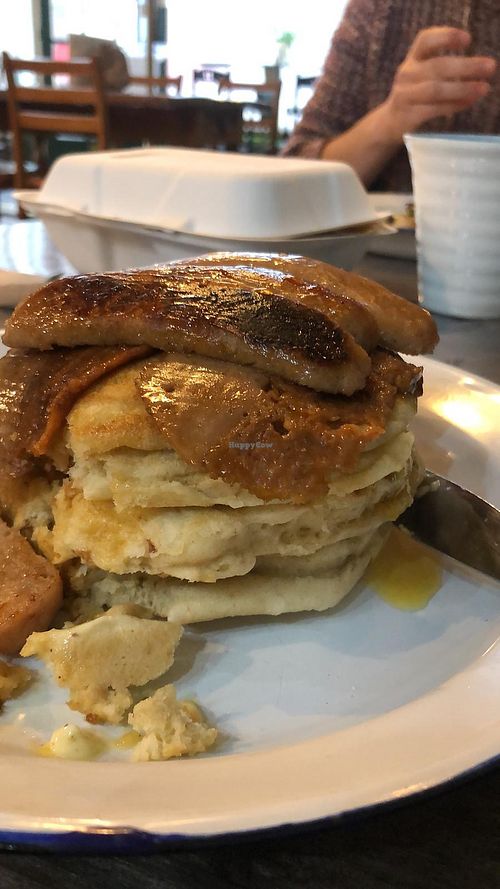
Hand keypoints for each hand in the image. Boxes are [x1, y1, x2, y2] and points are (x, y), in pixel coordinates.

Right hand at [381, 27, 496, 139]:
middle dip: (466, 66)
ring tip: (483, 88)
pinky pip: (434, 109)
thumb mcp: (425, 75)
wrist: (390, 122)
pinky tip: (469, 102)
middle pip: (437, 66)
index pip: (426, 40)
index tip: (468, 40)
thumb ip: (447, 70)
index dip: (446, 37)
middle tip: (490, 66)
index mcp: (413, 58)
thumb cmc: (415, 94)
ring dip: (462, 88)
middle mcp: (407, 73)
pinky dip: (454, 106)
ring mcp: (405, 95)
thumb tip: (480, 71)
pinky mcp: (408, 115)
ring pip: (436, 90)